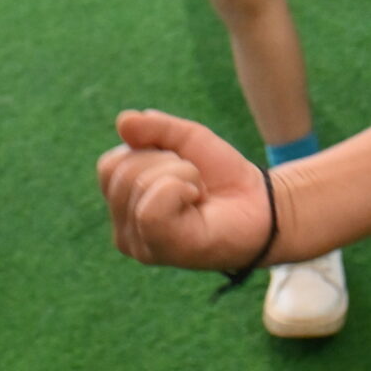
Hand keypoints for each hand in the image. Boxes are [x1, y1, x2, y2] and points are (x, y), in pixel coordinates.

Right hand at [97, 109, 272, 270]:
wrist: (260, 203)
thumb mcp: (187, 140)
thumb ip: (154, 128)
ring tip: (197, 193)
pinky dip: (180, 189)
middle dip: (167, 162)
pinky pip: (150, 208)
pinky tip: (197, 203)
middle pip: (121, 171)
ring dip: (181, 174)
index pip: (110, 165)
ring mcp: (139, 244)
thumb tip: (123, 121)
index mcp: (123, 205)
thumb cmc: (220, 176)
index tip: (179, 166)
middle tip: (194, 182)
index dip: (149, 152)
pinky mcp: (158, 250)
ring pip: (137, 183)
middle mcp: (124, 230)